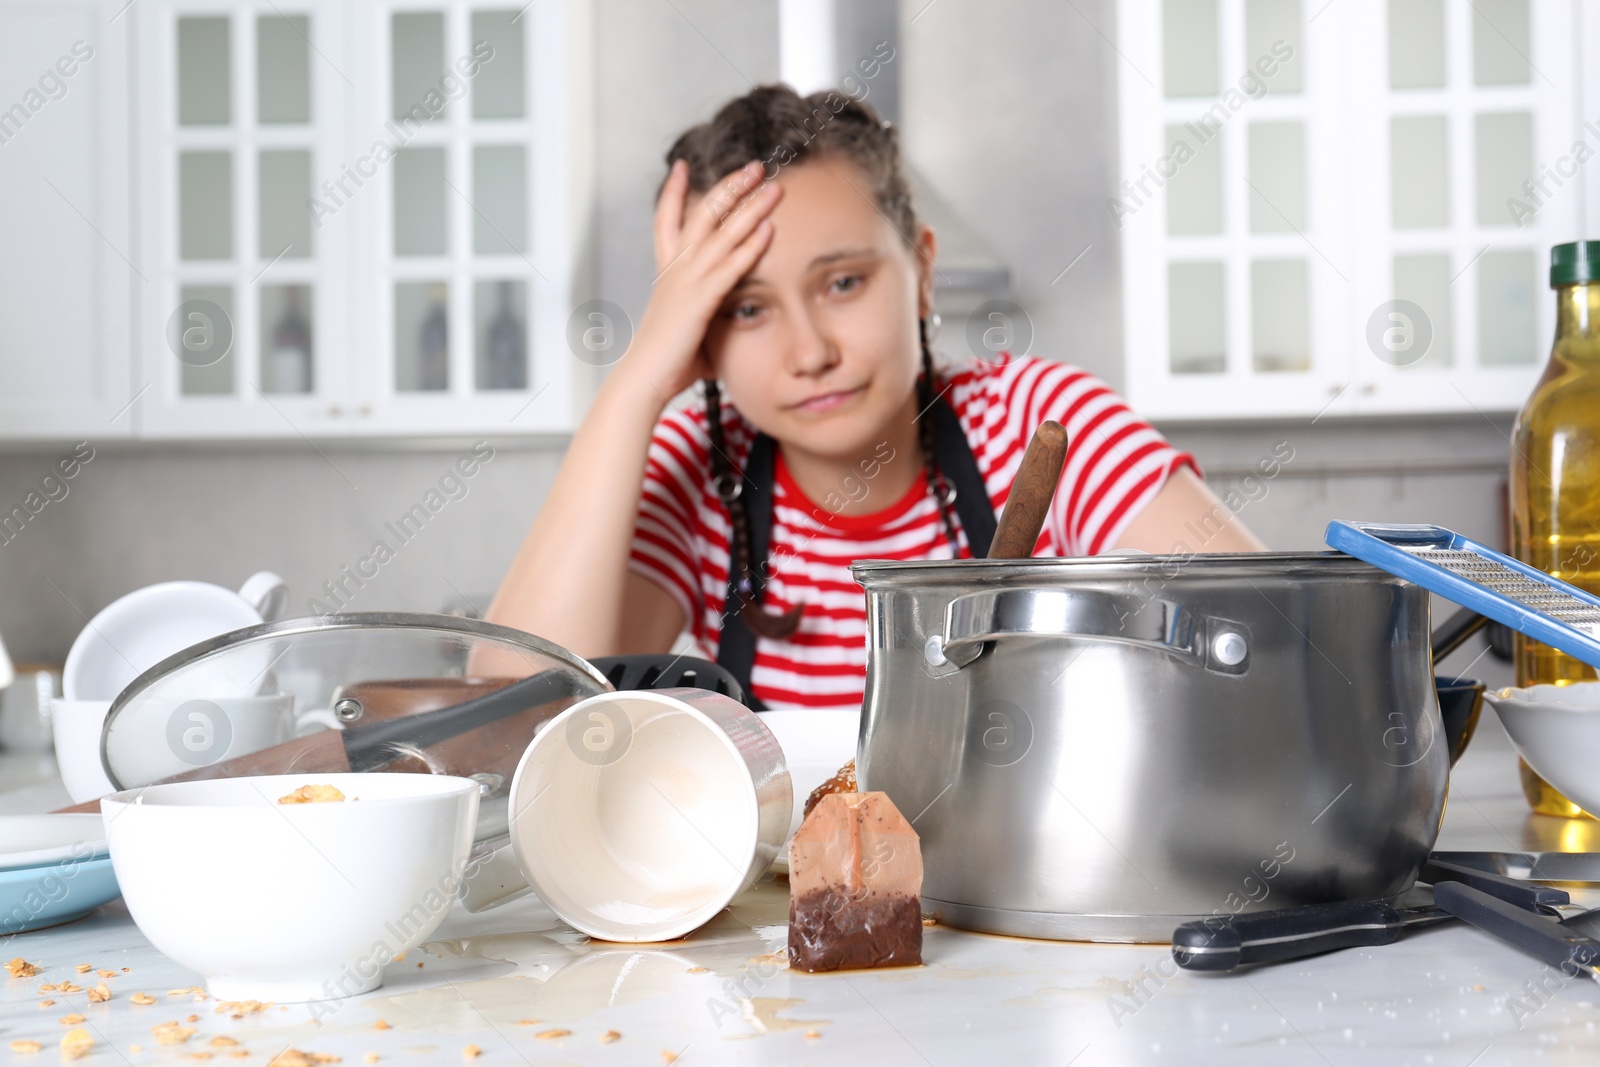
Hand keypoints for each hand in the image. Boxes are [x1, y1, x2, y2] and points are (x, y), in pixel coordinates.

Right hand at [619, 159, 781, 402]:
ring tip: (774, 186)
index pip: (667, 221)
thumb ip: (708, 316)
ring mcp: (686, 283)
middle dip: (730, 187)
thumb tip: (725, 324)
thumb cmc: (666, 362)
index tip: (682, 165)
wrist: (644, 380)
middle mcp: (675, 270)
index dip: (675, 192)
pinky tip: (769, 228)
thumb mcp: (689, 328)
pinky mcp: (699, 301)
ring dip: (750, 207)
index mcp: (667, 273)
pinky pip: (730, 267)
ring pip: (721, 233)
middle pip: (702, 214)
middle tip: (755, 166)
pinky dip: (750, 246)